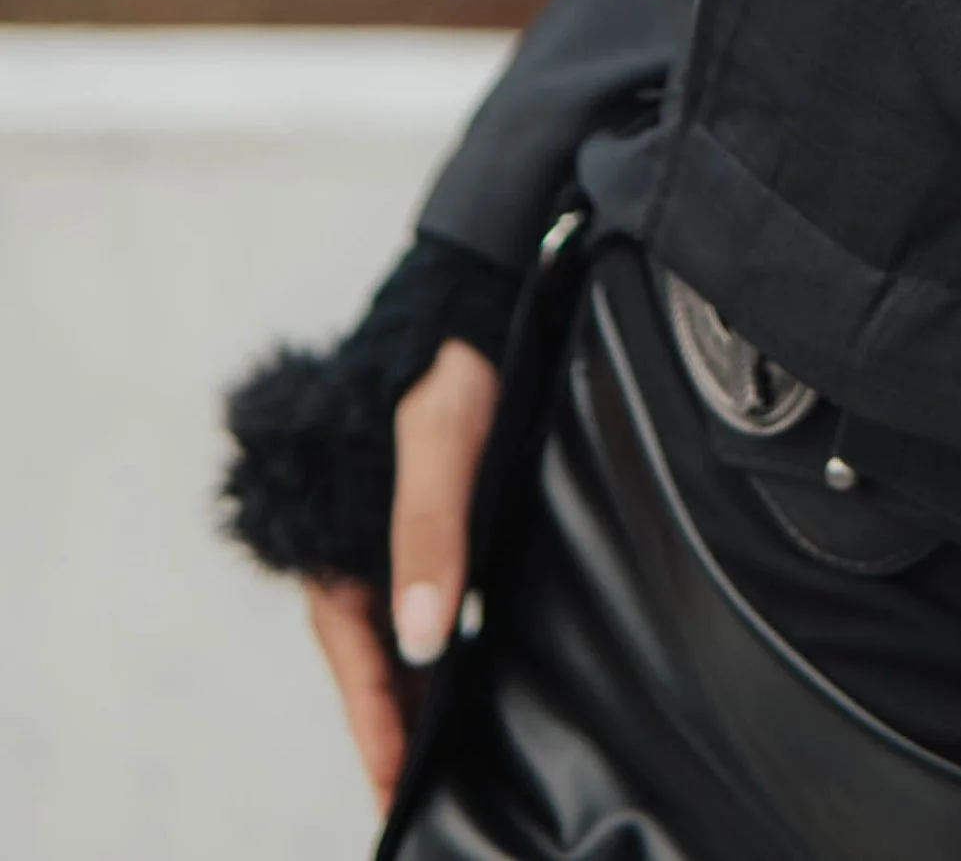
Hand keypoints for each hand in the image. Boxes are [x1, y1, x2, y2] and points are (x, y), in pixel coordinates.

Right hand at [301, 337, 501, 813]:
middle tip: (436, 800)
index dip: (377, 736)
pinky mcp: (440, 525)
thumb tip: (420, 639)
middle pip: (379, 666)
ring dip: (426, 694)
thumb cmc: (444, 365)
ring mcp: (399, 543)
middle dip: (401, 731)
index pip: (359, 668)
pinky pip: (436, 603)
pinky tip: (484, 674)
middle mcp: (363, 555)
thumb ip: (428, 533)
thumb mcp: (436, 444)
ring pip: (408, 639)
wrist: (467, 298)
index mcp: (338, 550)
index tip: (395, 800)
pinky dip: (449, 647)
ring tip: (465, 760)